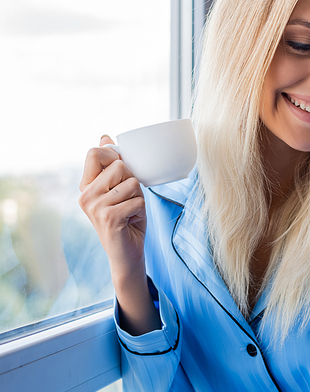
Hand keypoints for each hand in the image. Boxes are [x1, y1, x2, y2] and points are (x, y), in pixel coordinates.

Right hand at [79, 136, 146, 275]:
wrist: (126, 254)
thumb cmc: (126, 219)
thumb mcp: (118, 189)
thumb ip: (110, 165)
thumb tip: (104, 136)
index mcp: (86, 185)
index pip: (95, 153)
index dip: (115, 157)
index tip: (121, 174)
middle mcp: (85, 195)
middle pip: (119, 166)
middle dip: (132, 182)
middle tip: (127, 200)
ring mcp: (95, 207)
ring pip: (132, 183)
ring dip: (138, 198)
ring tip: (129, 211)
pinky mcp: (108, 218)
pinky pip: (138, 200)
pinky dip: (140, 210)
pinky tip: (131, 221)